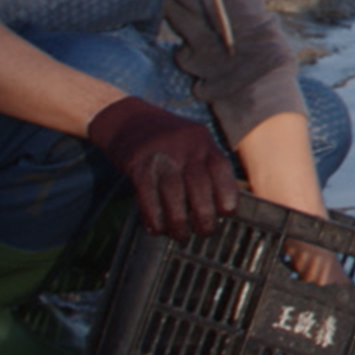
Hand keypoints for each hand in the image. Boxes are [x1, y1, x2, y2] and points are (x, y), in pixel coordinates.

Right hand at [86, 95, 239, 237]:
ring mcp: (160, 156)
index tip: (227, 214)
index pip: (222, 170)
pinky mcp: (137, 165)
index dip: (227, 195)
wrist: (126, 118)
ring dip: (178, 222)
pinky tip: (157, 229)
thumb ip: (206, 165)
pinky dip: (153, 218)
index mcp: (203, 141)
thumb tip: (220, 203)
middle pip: (199, 187)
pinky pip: (147, 197)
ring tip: (180, 235)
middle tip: (205, 232)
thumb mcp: (193, 142)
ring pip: (173, 195)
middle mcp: (184, 147)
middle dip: (204, 216)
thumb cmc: (167, 139)